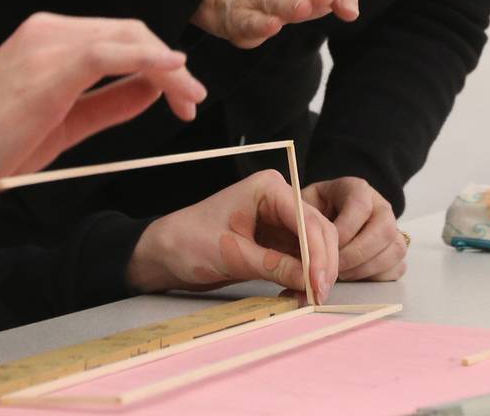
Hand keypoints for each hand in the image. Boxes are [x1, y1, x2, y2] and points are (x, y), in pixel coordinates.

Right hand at [0, 13, 205, 229]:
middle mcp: (46, 30)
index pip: (117, 36)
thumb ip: (107, 103)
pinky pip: (111, 53)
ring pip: (126, 39)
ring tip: (189, 101)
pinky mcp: (49, 67)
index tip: (182, 96)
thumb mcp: (63, 123)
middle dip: (169, 65)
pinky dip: (149, 60)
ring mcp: (45, 44)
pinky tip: (173, 72)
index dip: (156, 62)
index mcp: (45, 38)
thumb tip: (154, 89)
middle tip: (192, 102)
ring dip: (168, 68)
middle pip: (128, 32)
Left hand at [125, 170, 338, 302]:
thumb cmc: (190, 241)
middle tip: (317, 297)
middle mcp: (279, 200)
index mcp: (268, 188)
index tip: (318, 284)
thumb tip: (310, 282)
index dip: (317, 253)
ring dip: (314, 274)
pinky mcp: (277, 241)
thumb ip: (273, 266)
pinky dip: (302, 278)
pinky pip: (301, 259)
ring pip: (314, 247)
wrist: (168, 252)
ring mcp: (280, 220)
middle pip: (318, 231)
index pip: (305, 219)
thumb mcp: (232, 255)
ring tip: (305, 300)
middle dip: (321, 265)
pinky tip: (296, 295)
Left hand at [302, 176, 406, 281]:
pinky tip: (353, 277)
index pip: (360, 205)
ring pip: (395, 249)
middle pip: (384, 229)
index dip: (345, 231)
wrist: (320, 221)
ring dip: (366, 268)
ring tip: (341, 274)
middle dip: (357, 254)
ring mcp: (392, 227)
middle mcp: (379, 206)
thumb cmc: (308, 214)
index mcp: (355, 189)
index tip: (327, 248)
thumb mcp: (300, 210)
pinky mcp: (394, 250)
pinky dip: (375, 277)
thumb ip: (300, 227)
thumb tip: (303, 260)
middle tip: (334, 268)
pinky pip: (397, 267)